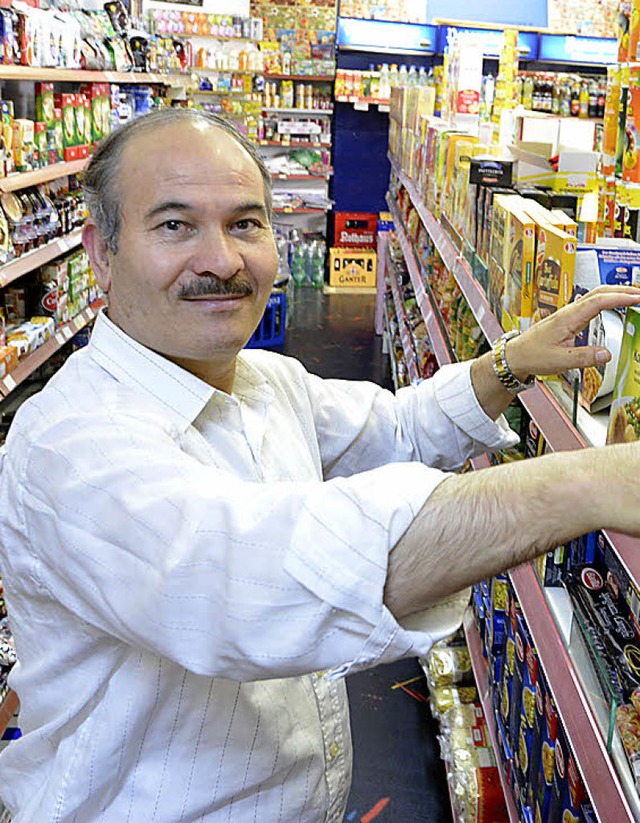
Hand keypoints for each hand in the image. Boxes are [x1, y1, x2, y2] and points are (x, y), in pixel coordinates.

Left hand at [506, 285, 639, 378]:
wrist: (516, 355)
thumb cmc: (532, 355)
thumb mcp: (559, 361)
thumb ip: (583, 357)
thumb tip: (606, 355)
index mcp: (568, 318)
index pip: (599, 301)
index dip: (620, 298)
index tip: (637, 298)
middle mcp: (569, 312)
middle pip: (600, 292)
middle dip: (623, 290)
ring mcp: (569, 314)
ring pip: (596, 296)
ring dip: (616, 293)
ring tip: (634, 296)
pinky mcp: (569, 319)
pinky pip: (591, 304)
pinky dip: (607, 301)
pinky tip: (614, 304)